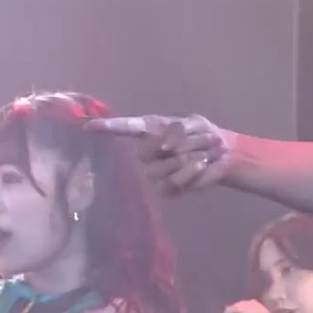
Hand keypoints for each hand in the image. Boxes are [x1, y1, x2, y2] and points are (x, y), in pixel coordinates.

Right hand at [85, 114, 235, 195]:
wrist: (224, 154)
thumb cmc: (205, 135)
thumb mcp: (194, 123)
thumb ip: (178, 129)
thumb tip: (165, 146)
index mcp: (151, 131)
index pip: (126, 129)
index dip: (108, 127)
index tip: (88, 127)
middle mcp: (148, 152)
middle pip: (144, 152)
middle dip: (174, 145)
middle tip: (198, 139)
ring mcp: (155, 172)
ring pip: (158, 169)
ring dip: (186, 158)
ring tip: (203, 153)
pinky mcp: (168, 189)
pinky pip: (171, 184)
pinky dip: (189, 174)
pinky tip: (201, 165)